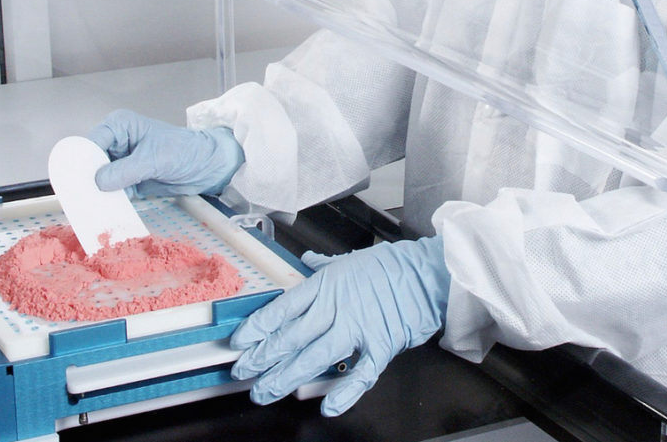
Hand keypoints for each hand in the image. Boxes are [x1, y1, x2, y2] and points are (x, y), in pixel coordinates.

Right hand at [88, 109, 243, 196]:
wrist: (208, 166)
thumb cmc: (186, 151)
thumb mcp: (154, 160)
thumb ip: (125, 171)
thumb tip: (98, 182)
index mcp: (120, 126)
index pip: (91, 143)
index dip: (83, 161)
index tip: (77, 180)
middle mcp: (116, 142)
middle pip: (91, 162)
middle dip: (87, 179)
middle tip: (80, 198)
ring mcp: (121, 162)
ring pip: (99, 178)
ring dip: (97, 193)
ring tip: (90, 207)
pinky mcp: (128, 180)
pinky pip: (111, 191)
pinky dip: (109, 200)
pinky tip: (105, 210)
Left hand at [230, 236, 448, 415]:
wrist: (426, 274)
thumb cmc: (389, 266)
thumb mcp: (349, 259)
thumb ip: (323, 265)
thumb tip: (306, 262)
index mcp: (326, 285)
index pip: (283, 308)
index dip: (258, 327)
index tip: (239, 342)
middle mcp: (337, 307)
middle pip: (292, 336)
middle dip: (263, 357)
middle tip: (243, 372)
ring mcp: (358, 328)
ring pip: (314, 357)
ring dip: (286, 377)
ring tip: (266, 392)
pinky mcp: (380, 346)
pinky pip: (359, 374)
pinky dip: (344, 392)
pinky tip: (327, 406)